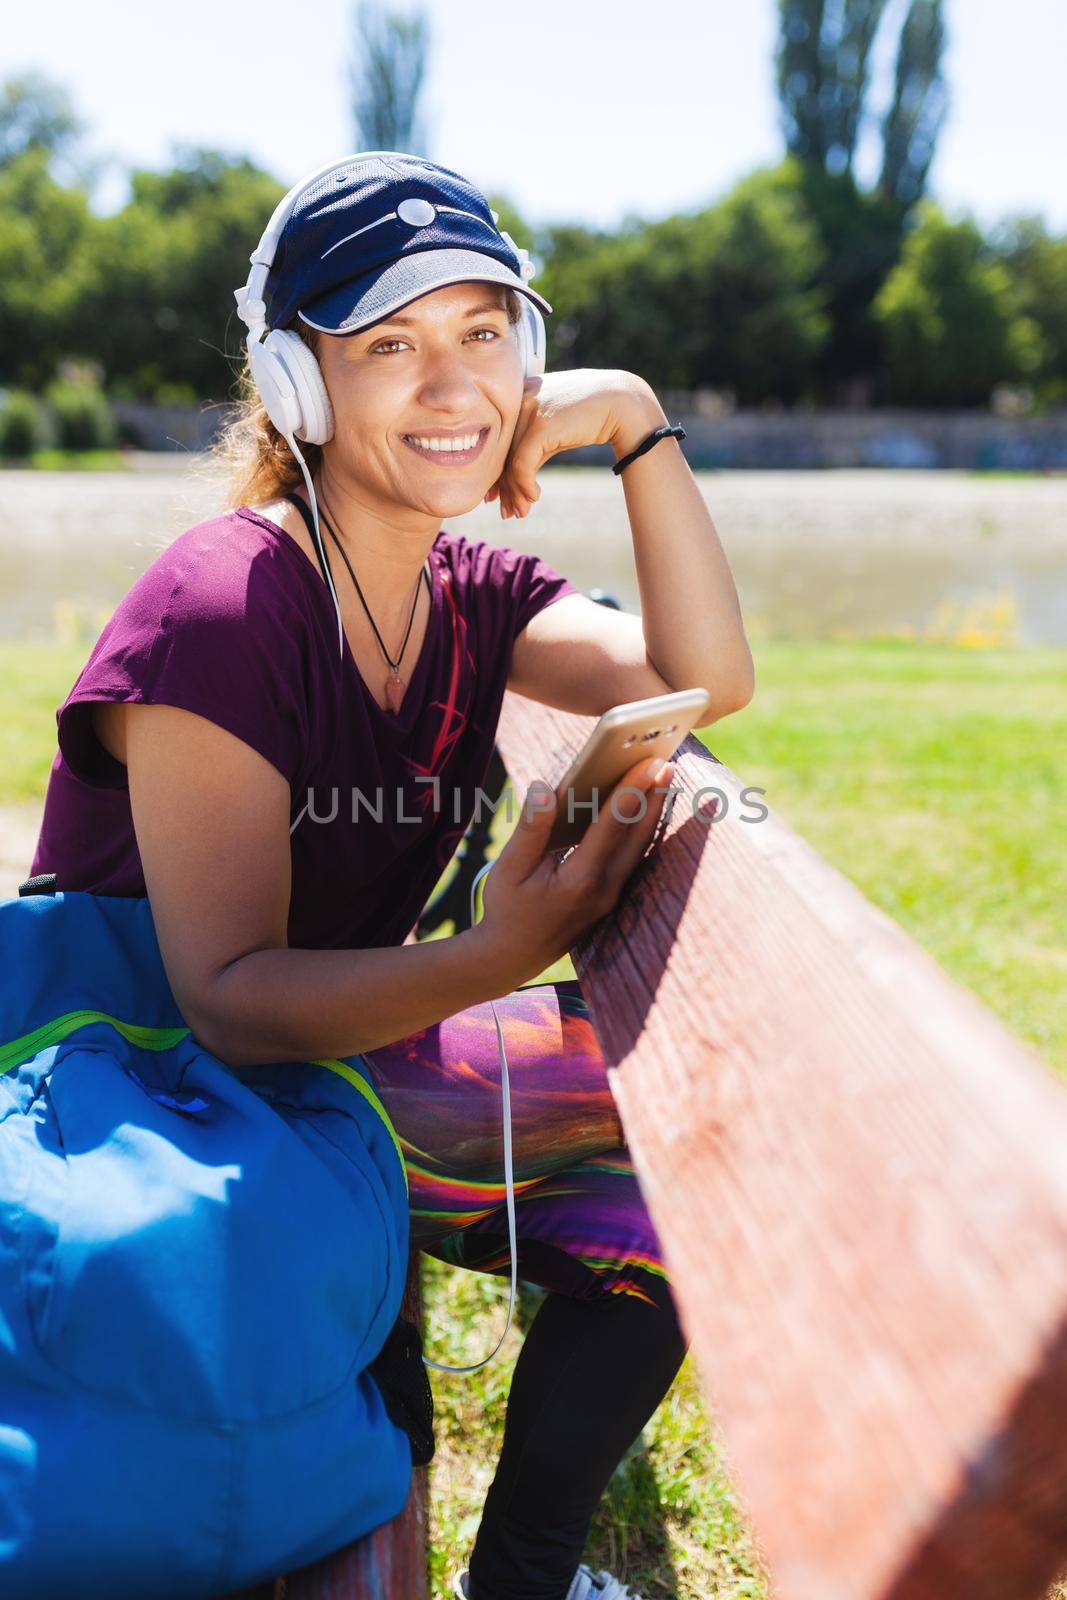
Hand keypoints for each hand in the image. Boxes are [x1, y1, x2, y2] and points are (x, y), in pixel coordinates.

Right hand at [469, 754, 675, 991]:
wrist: (510, 958)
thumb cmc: (506, 910)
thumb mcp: (508, 870)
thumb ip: (531, 830)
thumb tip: (544, 788)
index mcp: (579, 881)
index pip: (611, 828)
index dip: (631, 792)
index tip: (648, 763)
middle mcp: (604, 890)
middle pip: (637, 836)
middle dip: (654, 797)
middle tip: (668, 760)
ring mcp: (611, 896)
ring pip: (640, 847)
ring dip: (653, 812)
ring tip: (664, 777)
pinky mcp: (610, 897)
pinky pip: (633, 857)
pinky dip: (642, 830)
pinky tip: (647, 808)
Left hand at [486, 370, 665, 518]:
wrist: (624, 404)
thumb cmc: (593, 416)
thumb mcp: (556, 429)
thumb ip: (534, 445)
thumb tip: (517, 476)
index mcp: (520, 393)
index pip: (500, 439)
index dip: (498, 471)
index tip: (498, 496)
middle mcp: (520, 398)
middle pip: (502, 451)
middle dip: (504, 487)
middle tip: (508, 512)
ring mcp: (529, 409)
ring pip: (510, 460)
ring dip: (515, 492)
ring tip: (521, 512)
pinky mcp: (540, 425)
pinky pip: (522, 464)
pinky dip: (524, 486)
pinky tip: (534, 497)